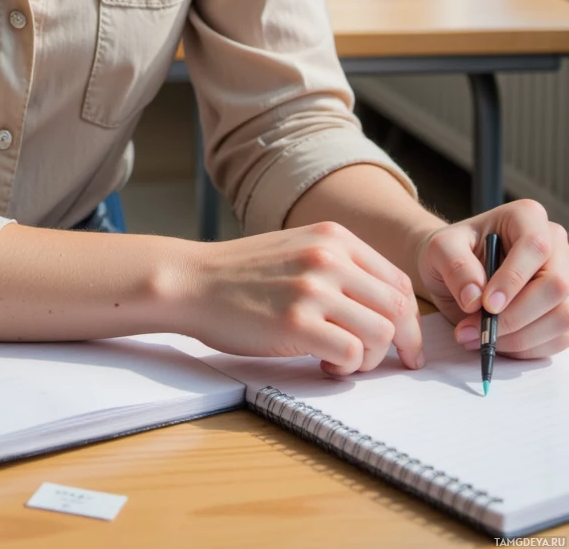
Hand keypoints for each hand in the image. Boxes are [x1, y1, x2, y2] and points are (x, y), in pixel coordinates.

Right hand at [184, 219, 423, 375]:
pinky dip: (345, 367)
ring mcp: (312, 289)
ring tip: (342, 359)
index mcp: (333, 236)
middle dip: (404, 343)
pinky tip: (323, 362)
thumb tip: (385, 309)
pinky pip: (350, 354)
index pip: (397, 280)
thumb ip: (339, 268)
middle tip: (396, 364)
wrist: (192, 281)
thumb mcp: (297, 250)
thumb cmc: (242, 274)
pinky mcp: (296, 323)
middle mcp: (328, 257)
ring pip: (380, 334)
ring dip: (369, 358)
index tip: (407, 342)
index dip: (411, 318)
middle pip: (398, 308)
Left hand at [413, 199, 568, 358]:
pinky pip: (558, 338)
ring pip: (561, 318)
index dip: (514, 279)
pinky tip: (497, 341)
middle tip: (476, 330)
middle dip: (515, 317)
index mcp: (526, 217)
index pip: (535, 247)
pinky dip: (525, 348)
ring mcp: (563, 278)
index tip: (487, 304)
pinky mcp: (562, 310)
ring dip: (519, 338)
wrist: (457, 270)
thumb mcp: (440, 249)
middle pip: (556, 286)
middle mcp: (554, 245)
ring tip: (479, 338)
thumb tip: (474, 299)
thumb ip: (455, 266)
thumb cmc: (452, 252)